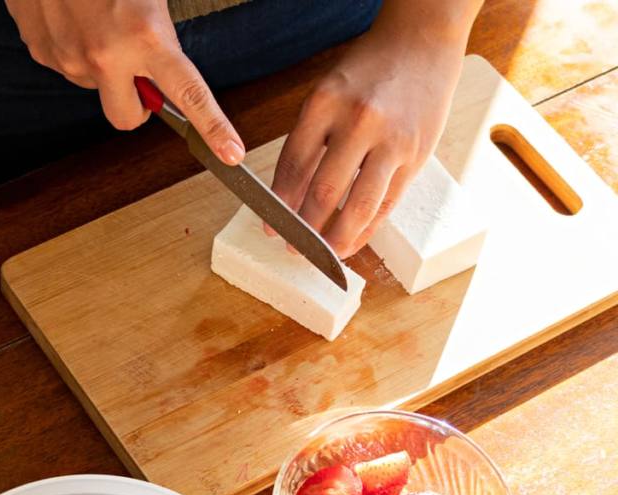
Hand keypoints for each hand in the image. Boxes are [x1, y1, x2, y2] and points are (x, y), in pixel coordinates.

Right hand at [5, 0, 244, 164]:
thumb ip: (159, 39)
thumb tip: (160, 78)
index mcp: (145, 36)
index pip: (189, 95)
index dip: (214, 127)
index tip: (232, 153)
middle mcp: (105, 56)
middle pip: (128, 119)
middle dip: (136, 104)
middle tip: (137, 69)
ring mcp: (68, 58)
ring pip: (96, 89)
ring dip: (103, 71)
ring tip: (98, 23)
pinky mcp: (40, 52)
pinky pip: (68, 68)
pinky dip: (75, 51)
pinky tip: (74, 19)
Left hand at [269, 1, 480, 257]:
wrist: (422, 44)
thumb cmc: (368, 71)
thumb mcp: (327, 93)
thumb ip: (310, 140)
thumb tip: (289, 194)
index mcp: (325, 103)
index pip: (293, 164)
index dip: (280, 202)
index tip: (269, 225)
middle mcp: (358, 122)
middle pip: (324, 191)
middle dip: (304, 228)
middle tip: (292, 248)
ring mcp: (392, 142)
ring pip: (358, 206)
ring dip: (337, 239)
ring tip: (321, 255)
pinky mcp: (416, 157)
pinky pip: (387, 204)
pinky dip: (367, 229)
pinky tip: (352, 241)